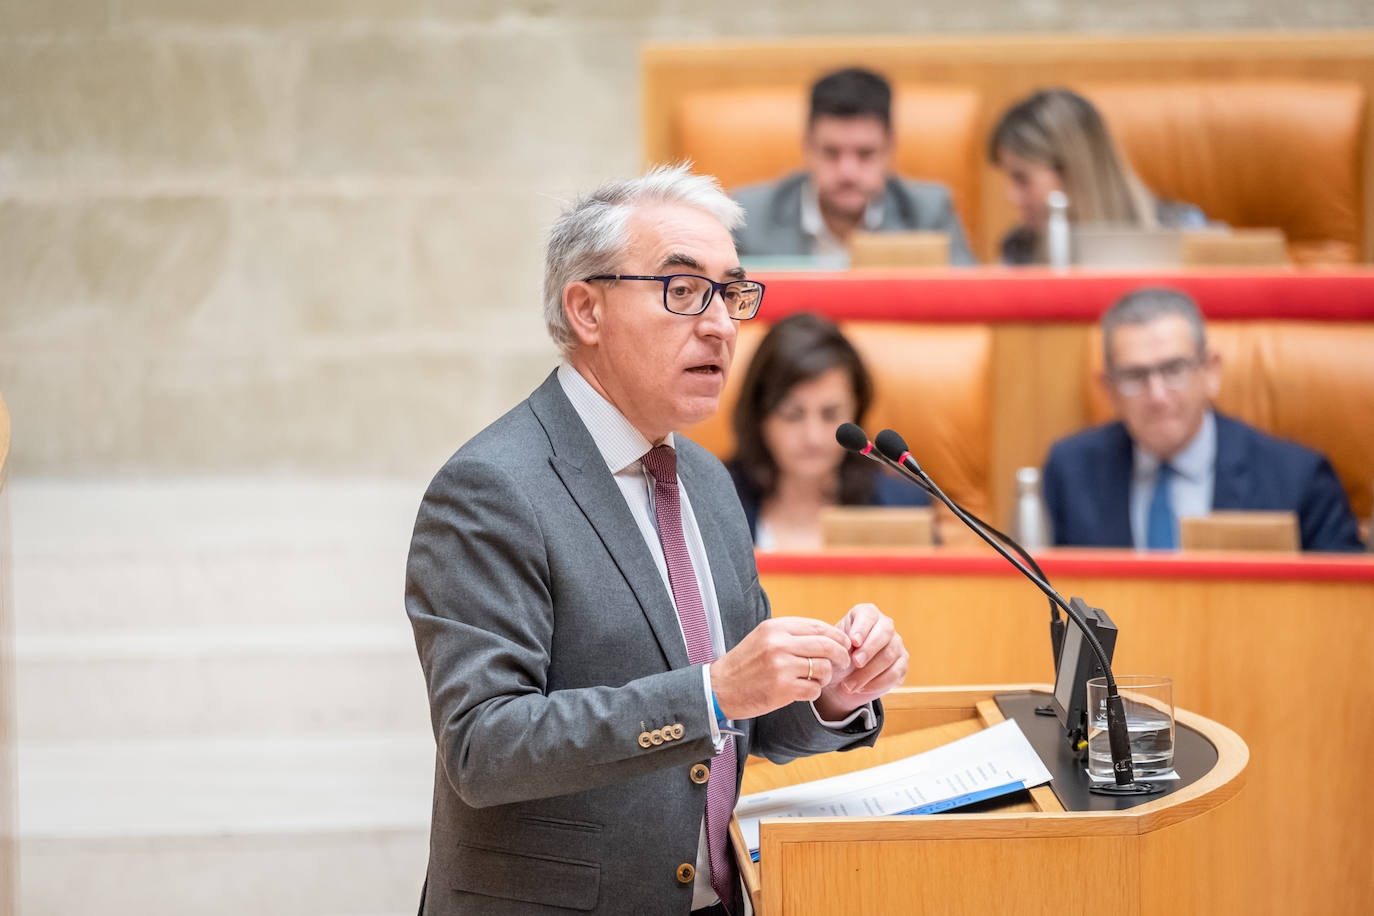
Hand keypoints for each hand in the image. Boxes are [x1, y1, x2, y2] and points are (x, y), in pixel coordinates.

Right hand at [710, 617, 850, 719]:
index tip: (845, 644)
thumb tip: (829, 635)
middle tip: (844, 662)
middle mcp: (779, 644)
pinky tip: (804, 691)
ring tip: (816, 679)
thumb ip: (792, 634)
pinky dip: (814, 691)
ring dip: (825, 676)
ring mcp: (781, 667)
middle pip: (826, 645)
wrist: (720, 688)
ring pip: (823, 668)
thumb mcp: (764, 638)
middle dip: (841, 655)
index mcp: (775, 627)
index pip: (818, 627)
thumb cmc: (745, 663)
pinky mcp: (783, 689)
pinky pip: (814, 689)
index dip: (837, 636)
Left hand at [814, 603, 907, 719]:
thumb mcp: (832, 648)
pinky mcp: (901, 664)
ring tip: (849, 685)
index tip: (853, 642)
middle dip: (869, 649)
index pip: (869, 615)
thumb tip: (850, 647)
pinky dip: (877, 683)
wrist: (841, 679)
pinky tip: (861, 689)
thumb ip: (839, 643)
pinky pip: (895, 673)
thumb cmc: (836, 657)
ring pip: (889, 655)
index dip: (862, 628)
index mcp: (866, 614)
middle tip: (855, 662)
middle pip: (885, 632)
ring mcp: (896, 645)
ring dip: (868, 672)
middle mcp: (885, 626)